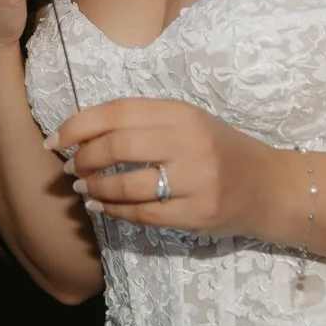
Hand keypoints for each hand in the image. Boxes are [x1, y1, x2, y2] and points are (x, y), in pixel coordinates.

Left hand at [48, 97, 284, 238]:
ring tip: (84, 190)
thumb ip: (144, 124)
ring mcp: (196, 180)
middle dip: (85, 158)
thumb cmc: (219, 151)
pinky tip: (103, 207)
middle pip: (119, 145)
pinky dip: (115, 211)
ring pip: (128, 185)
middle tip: (71, 168)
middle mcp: (190, 142)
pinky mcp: (198, 214)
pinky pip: (144, 214)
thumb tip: (83, 135)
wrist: (269, 186)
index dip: (80, 125)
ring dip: (96, 189)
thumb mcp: (188, 123)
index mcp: (182, 113)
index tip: (56, 139)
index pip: (119, 111)